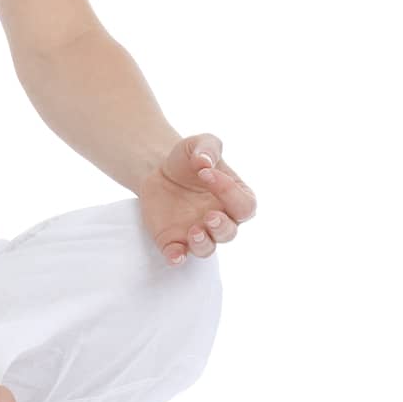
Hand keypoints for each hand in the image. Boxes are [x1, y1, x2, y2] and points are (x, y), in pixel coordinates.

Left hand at [136, 132, 256, 265]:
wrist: (158, 169)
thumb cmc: (188, 159)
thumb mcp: (199, 144)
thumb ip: (207, 148)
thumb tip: (205, 162)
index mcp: (235, 198)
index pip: (244, 204)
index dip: (229, 192)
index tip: (205, 172)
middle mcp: (221, 220)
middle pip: (230, 232)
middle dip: (221, 227)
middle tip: (209, 216)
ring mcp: (198, 232)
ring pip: (207, 248)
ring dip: (203, 244)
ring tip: (194, 232)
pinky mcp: (174, 240)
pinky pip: (178, 255)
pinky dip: (177, 257)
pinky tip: (174, 255)